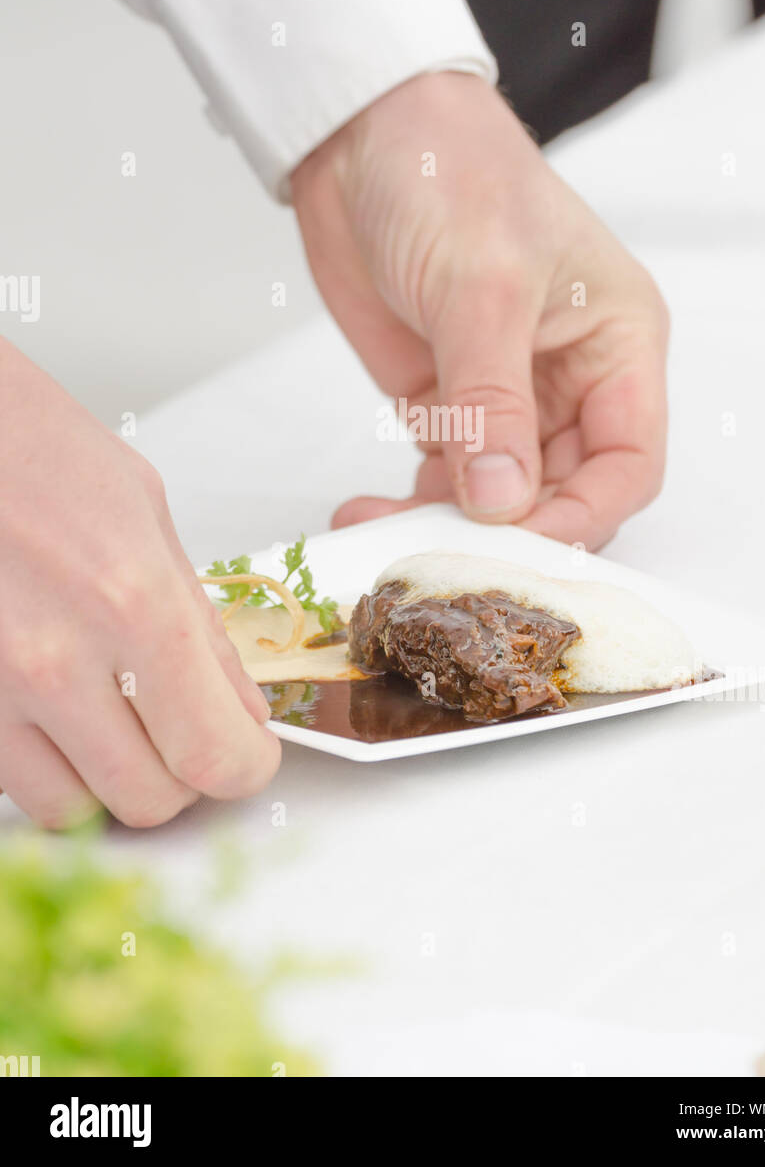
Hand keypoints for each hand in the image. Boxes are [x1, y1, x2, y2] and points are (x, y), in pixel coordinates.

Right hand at [0, 341, 279, 828]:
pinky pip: (13, 780)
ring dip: (110, 782)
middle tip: (186, 735)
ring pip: (72, 809)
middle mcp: (55, 660)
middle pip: (147, 800)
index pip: (212, 753)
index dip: (244, 769)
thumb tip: (240, 709)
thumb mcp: (148, 518)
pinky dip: (48, 763)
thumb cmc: (34, 447)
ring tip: (120, 725)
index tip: (249, 757)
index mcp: (132, 603)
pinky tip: (61, 711)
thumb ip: (200, 628)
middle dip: (183, 778)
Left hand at [292, 72, 668, 548]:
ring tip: (388, 538)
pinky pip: (442, 477)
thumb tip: (502, 501)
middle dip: (509, 531)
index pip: (627, 463)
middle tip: (447, 557)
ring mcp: (505, 394)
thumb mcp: (482, 287)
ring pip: (498, 496)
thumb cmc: (451, 171)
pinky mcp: (446, 401)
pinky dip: (409, 502)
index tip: (521, 546)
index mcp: (617, 343)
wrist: (360, 134)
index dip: (584, 516)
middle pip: (563, 492)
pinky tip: (368, 512)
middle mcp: (570, 377)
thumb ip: (493, 402)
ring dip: (447, 525)